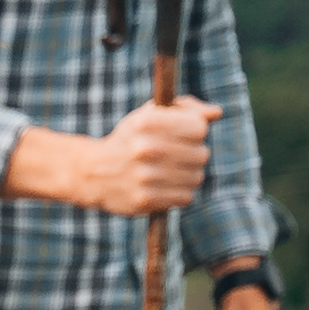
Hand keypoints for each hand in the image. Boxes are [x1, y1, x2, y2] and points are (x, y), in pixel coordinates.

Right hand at [9, 97, 216, 218]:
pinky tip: (164, 186)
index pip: (199, 128)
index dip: (195, 131)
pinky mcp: (145, 200)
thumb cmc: (130, 139)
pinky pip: (185, 197)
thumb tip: (216, 113)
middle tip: (175, 156)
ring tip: (169, 172)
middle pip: (202, 154)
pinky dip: (179, 193)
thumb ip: (185, 109)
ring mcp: (145, 176)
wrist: (92, 173)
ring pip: (196, 177)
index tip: (183, 135)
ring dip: (187, 175)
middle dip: (193, 155)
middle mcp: (145, 148)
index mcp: (147, 122)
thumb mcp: (150, 115)